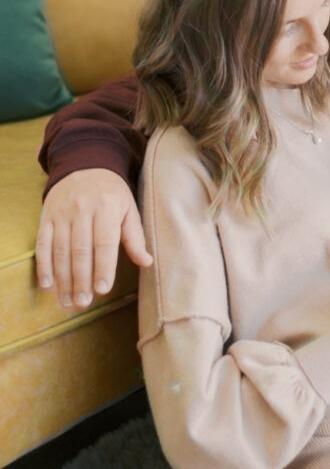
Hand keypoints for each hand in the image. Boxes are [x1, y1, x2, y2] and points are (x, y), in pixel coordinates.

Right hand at [36, 169, 152, 309]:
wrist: (84, 165)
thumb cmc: (112, 194)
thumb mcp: (130, 209)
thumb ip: (135, 237)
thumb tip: (147, 262)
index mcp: (107, 207)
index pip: (104, 242)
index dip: (103, 267)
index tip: (103, 289)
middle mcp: (82, 210)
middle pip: (80, 250)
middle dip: (81, 280)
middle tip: (83, 303)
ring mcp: (61, 214)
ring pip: (60, 251)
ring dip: (63, 279)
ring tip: (67, 302)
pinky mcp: (47, 217)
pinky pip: (42, 244)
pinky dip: (44, 266)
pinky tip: (48, 285)